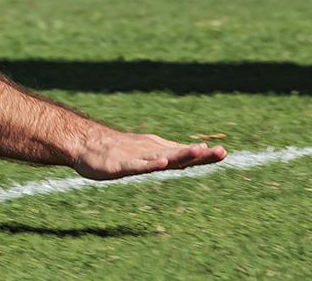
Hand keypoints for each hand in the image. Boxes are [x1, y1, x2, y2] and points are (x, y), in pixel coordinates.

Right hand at [70, 128, 226, 180]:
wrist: (88, 145)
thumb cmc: (120, 150)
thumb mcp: (149, 154)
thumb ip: (171, 154)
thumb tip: (196, 152)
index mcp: (159, 151)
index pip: (185, 154)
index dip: (204, 155)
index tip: (223, 152)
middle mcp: (152, 151)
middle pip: (179, 154)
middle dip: (199, 154)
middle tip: (220, 151)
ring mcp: (137, 157)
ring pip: (162, 156)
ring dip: (180, 154)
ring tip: (198, 150)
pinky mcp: (121, 164)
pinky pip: (139, 165)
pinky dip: (151, 163)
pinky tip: (162, 162)